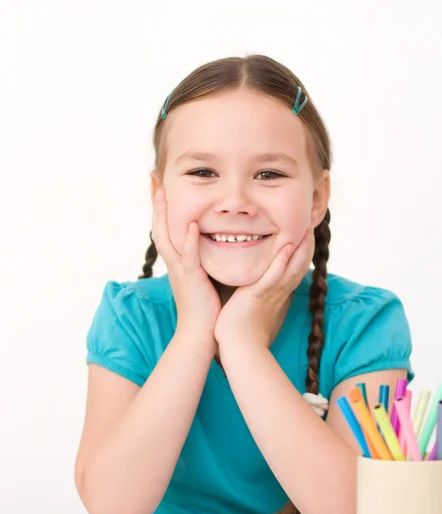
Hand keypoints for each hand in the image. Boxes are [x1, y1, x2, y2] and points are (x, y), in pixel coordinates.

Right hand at [152, 187, 220, 335]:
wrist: (201, 332)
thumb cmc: (205, 305)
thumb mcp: (202, 274)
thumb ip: (203, 256)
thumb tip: (213, 240)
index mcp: (177, 259)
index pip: (165, 226)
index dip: (161, 205)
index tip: (160, 184)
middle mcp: (174, 262)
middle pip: (159, 226)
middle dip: (156, 202)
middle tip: (153, 178)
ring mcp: (180, 270)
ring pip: (167, 237)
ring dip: (165, 215)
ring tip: (164, 193)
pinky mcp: (191, 279)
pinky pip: (188, 257)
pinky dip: (189, 241)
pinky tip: (192, 225)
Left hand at [214, 228, 314, 348]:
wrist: (240, 348)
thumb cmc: (245, 331)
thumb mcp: (258, 308)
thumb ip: (262, 296)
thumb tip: (261, 289)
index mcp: (280, 294)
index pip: (296, 269)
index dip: (302, 252)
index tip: (305, 236)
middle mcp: (281, 292)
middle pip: (300, 264)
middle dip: (307, 244)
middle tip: (311, 225)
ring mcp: (272, 293)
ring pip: (292, 267)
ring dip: (300, 247)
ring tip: (305, 229)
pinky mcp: (259, 294)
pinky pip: (273, 276)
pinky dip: (281, 262)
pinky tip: (286, 247)